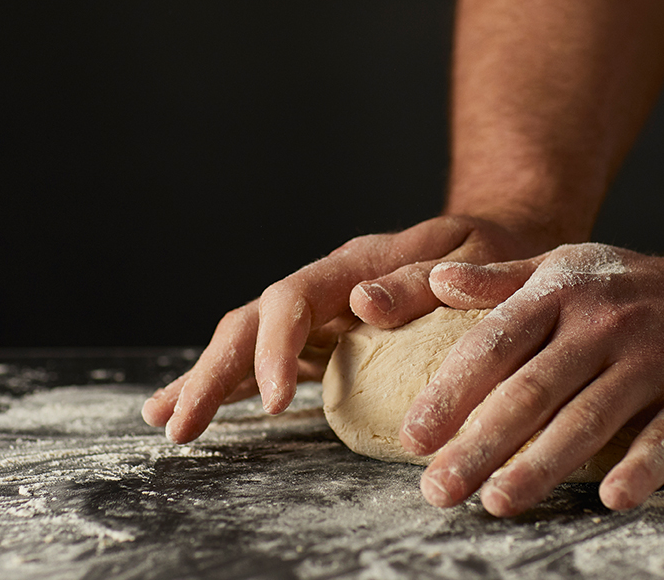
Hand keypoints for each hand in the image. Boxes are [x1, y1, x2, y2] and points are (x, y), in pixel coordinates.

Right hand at [141, 215, 551, 443]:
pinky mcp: (324, 336)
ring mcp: (320, 311)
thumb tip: (362, 304)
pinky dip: (234, 383)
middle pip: (251, 322)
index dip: (276, 347)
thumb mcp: (474, 258)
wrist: (499, 238)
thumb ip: (421, 279)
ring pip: (247, 340)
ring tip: (164, 418)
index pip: (294, 299)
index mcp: (356, 264)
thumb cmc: (494, 252)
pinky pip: (269, 359)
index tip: (278, 403)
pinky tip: (201, 407)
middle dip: (213, 373)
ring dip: (206, 378)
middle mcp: (326, 285)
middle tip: (179, 425)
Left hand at [403, 242, 663, 514]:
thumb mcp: (567, 267)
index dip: (449, 392)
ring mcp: (656, 360)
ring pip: (589, 418)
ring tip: (497, 503)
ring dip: (541, 465)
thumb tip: (437, 281)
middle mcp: (604, 324)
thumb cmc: (636, 288)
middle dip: (480, 444)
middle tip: (439, 490)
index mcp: (561, 294)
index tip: (413, 437)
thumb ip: (500, 280)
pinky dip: (641, 468)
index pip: (493, 344)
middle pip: (531, 391)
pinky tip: (611, 500)